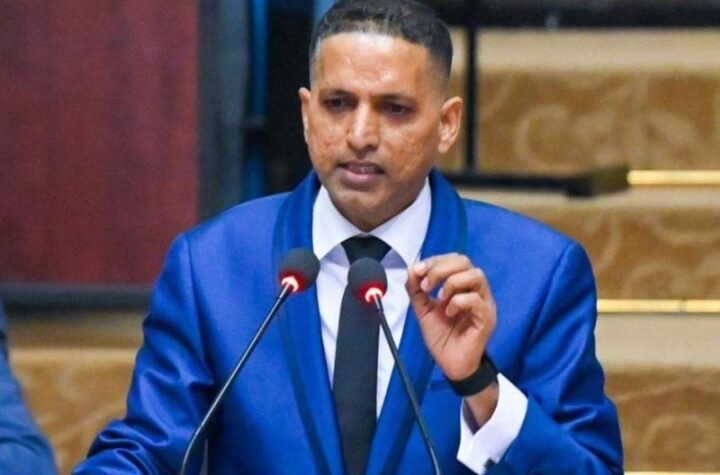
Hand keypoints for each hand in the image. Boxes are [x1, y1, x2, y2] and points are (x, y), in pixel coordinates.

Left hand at [407, 253, 498, 424]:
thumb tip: (412, 268)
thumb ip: (416, 290)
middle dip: (441, 269)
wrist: (451, 364)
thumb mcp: (423, 310)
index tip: (418, 271)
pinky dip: (458, 302)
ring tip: (439, 298)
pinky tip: (448, 313)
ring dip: (452, 282)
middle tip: (426, 286)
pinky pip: (477, 300)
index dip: (435, 261)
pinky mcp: (487, 319)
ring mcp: (484, 303)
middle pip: (465, 262)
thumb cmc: (442, 337)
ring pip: (476, 275)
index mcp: (463, 286)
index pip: (454, 260)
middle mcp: (476, 291)